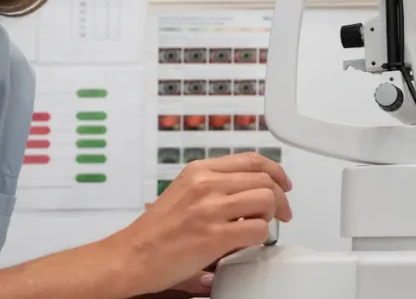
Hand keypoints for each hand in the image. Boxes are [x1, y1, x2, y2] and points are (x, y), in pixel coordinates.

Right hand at [107, 152, 292, 296]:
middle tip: (282, 213)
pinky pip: (258, 229)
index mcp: (199, 170)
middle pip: (264, 179)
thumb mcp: (184, 192)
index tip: (283, 183)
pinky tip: (248, 242)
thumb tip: (249, 189)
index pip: (251, 160)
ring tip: (261, 227)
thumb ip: (215, 185)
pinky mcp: (214, 235)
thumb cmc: (156, 232)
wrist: (132, 256)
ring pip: (266, 200)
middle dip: (281, 197)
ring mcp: (210, 208)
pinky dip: (260, 237)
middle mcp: (205, 184)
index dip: (275, 171)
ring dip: (271, 216)